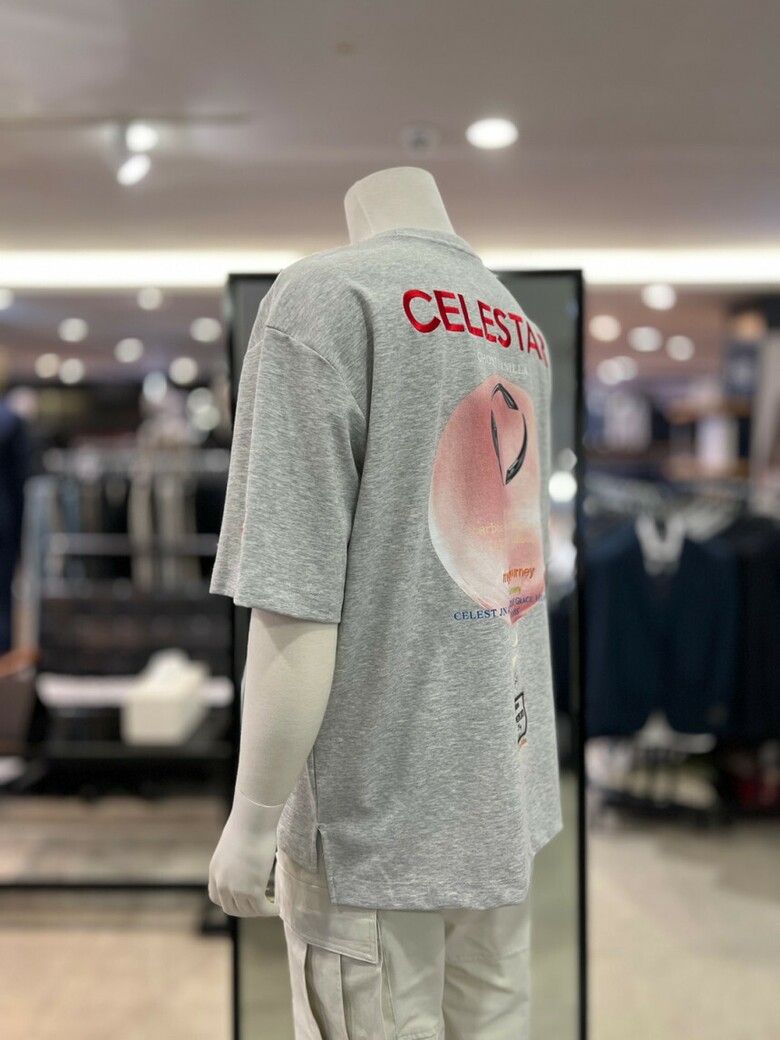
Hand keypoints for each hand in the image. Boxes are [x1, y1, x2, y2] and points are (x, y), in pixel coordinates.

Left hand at [208, 789, 285, 916]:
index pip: (216, 898)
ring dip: (259, 911)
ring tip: (271, 905)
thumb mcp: (232, 845)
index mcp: (215, 872)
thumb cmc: (246, 824)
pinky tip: (278, 907)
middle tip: (260, 904)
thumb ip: (234, 858)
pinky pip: (262, 908)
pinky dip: (270, 910)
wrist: (252, 822)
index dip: (229, 901)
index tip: (242, 899)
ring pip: (247, 911)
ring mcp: (236, 889)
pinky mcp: (252, 890)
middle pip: (231, 909)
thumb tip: (246, 857)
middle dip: (245, 910)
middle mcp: (222, 884)